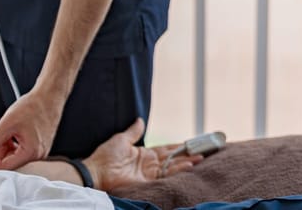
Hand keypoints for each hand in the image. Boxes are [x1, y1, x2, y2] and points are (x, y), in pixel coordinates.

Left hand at [0, 90, 64, 169]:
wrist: (48, 97)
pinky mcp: (39, 144)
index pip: (6, 166)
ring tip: (3, 132)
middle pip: (11, 161)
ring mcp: (40, 150)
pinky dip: (12, 143)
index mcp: (31, 152)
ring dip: (5, 147)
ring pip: (15, 155)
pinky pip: (21, 149)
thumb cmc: (33, 107)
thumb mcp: (7, 124)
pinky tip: (10, 132)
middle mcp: (38, 154)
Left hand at [84, 119, 203, 191]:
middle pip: (174, 157)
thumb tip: (140, 120)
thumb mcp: (122, 139)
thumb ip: (134, 131)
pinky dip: (177, 170)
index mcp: (145, 153)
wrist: (97, 170)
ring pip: (173, 166)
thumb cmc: (105, 154)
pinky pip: (166, 175)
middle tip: (204, 150)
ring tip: (200, 157)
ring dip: (187, 162)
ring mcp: (150, 172)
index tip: (193, 142)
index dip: (179, 145)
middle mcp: (150, 163)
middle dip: (188, 154)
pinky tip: (188, 165)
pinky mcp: (149, 181)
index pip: (167, 148)